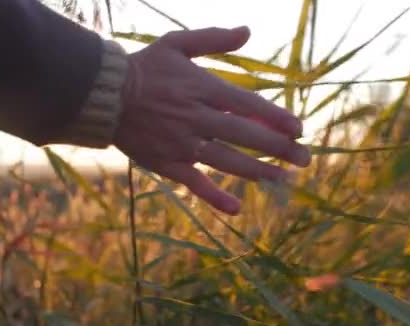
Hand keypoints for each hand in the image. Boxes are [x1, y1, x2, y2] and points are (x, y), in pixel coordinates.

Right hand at [115, 26, 310, 214]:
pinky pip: (195, 183)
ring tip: (283, 178)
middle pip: (246, 136)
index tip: (299, 129)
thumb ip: (213, 39)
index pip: (248, 105)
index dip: (276, 118)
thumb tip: (248, 31)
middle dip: (279, 149)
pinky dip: (215, 197)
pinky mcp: (167, 163)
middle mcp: (197, 118)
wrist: (104, 95)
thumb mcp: (177, 43)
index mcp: (202, 88)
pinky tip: (236, 209)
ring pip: (227, 161)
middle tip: (305, 159)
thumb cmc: (144, 68)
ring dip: (258, 171)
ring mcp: (182, 143)